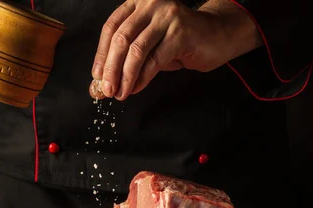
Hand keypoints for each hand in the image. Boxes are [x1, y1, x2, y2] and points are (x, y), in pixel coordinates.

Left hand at [90, 0, 261, 100]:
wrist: (216, 37)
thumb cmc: (180, 41)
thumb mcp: (149, 45)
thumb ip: (127, 58)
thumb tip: (103, 82)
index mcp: (138, 4)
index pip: (111, 28)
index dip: (101, 54)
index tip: (96, 76)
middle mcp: (150, 4)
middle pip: (121, 38)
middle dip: (111, 68)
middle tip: (107, 90)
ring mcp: (166, 16)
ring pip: (136, 50)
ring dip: (125, 76)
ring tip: (120, 93)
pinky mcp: (180, 32)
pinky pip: (154, 59)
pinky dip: (142, 77)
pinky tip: (135, 88)